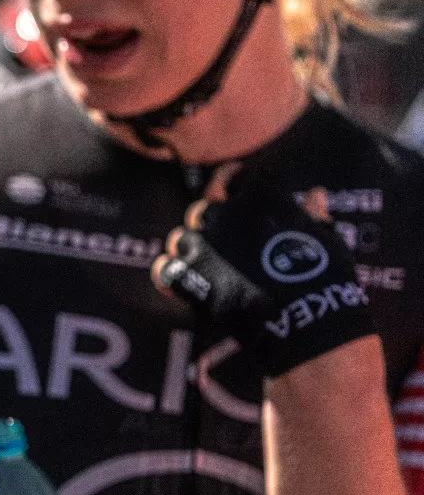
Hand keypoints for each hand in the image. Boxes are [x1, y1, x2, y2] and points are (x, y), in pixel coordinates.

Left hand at [151, 163, 374, 375]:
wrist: (311, 318)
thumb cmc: (327, 279)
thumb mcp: (327, 241)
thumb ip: (313, 216)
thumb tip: (315, 194)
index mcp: (259, 198)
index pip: (234, 177)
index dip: (231, 177)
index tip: (231, 178)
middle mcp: (225, 214)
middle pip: (203, 210)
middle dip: (211, 226)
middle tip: (225, 245)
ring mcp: (204, 244)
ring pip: (182, 238)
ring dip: (192, 252)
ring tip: (208, 270)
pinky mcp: (192, 276)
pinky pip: (166, 271)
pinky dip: (173, 278)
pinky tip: (184, 286)